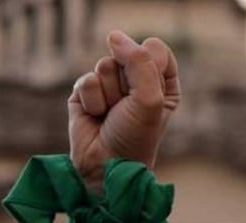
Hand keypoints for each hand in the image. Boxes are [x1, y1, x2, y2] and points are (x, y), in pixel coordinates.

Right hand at [68, 30, 180, 191]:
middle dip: (127, 86)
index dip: (150, 68)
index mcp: (160, 81)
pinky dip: (92, 102)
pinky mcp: (86, 92)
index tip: (147, 96)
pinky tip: (95, 117)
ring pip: (105, 65)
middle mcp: (135, 80)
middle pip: (128, 54)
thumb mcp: (149, 99)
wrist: (105, 165)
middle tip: (126, 110)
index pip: (155, 48)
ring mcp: (109, 84)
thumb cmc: (135, 137)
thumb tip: (113, 35)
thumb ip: (138, 61)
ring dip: (109, 96)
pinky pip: (86, 80)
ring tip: (110, 116)